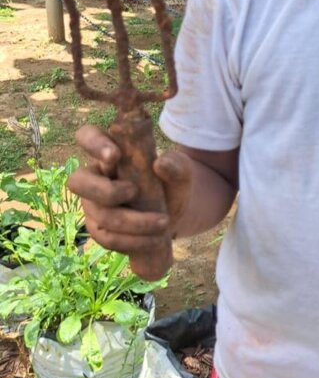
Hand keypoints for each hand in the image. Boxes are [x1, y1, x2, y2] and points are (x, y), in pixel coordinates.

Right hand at [68, 124, 191, 255]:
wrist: (175, 211)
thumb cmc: (172, 183)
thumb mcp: (182, 171)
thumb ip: (176, 165)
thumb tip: (161, 164)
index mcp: (110, 150)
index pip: (87, 136)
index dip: (93, 143)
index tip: (114, 155)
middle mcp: (95, 176)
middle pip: (77, 181)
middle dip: (104, 191)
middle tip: (134, 191)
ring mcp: (94, 204)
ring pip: (98, 214)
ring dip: (131, 222)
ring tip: (163, 223)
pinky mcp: (100, 228)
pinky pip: (107, 237)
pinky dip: (132, 241)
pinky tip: (155, 240)